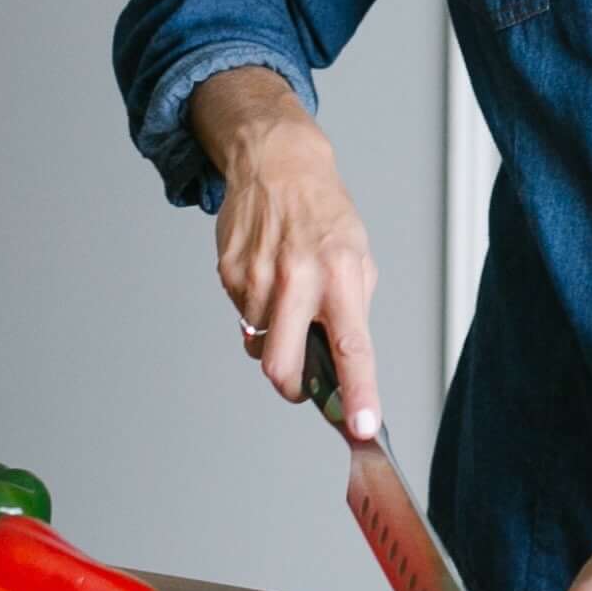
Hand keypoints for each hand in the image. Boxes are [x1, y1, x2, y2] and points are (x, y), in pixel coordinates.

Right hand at [194, 69, 379, 438]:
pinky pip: (243, 317)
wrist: (278, 163)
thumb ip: (350, 314)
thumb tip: (343, 369)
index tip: (362, 427)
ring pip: (259, 344)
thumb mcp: (358, 259)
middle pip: (281, 366)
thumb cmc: (325, 215)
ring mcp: (256, 277)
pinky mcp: (228, 273)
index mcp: (340, 276)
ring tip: (287, 297)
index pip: (352, 347)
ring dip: (274, 338)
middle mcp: (297, 279)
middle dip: (291, 387)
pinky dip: (257, 311)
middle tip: (301, 381)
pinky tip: (268, 277)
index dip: (358, 393)